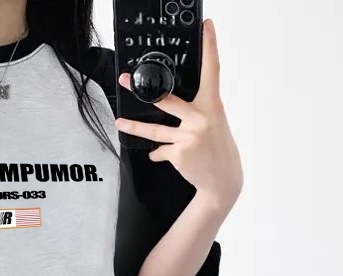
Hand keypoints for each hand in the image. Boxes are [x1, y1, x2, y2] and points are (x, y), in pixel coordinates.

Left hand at [114, 18, 242, 211]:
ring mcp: (188, 136)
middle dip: (143, 90)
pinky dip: (157, 153)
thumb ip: (197, 112)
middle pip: (166, 99)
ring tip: (120, 122)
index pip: (212, 70)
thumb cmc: (217, 150)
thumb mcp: (214, 124)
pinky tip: (157, 154)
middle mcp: (200, 117)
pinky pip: (160, 150)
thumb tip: (172, 105)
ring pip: (154, 130)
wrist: (222, 181)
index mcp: (212, 105)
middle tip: (126, 80)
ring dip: (134, 127)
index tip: (206, 27)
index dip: (210, 47)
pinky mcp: (178, 153)